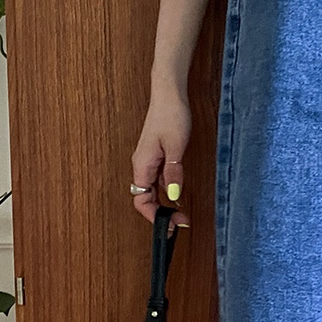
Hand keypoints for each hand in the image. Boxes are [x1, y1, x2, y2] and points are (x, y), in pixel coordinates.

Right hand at [131, 85, 191, 235]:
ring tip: (181, 216)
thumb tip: (172, 197)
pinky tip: (179, 197)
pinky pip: (159, 182)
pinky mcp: (157, 158)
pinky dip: (168, 193)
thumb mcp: (176, 146)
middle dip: (160, 215)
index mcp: (142, 165)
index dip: (154, 216)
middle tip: (180, 224)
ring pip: (152, 192)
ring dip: (165, 206)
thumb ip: (174, 173)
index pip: (141, 200)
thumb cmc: (171, 115)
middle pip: (145, 199)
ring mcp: (149, 162)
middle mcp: (142, 166)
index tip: (170, 226)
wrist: (170, 95)